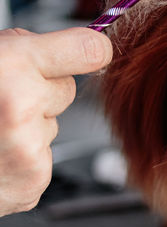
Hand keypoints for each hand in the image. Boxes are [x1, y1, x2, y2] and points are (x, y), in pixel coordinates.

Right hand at [0, 27, 111, 216]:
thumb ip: (28, 50)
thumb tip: (86, 45)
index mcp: (7, 67)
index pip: (86, 51)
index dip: (92, 49)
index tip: (97, 50)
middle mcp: (21, 107)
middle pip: (67, 89)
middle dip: (41, 92)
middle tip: (2, 99)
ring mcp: (28, 149)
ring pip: (53, 126)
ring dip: (29, 128)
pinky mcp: (33, 181)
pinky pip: (44, 157)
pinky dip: (25, 158)